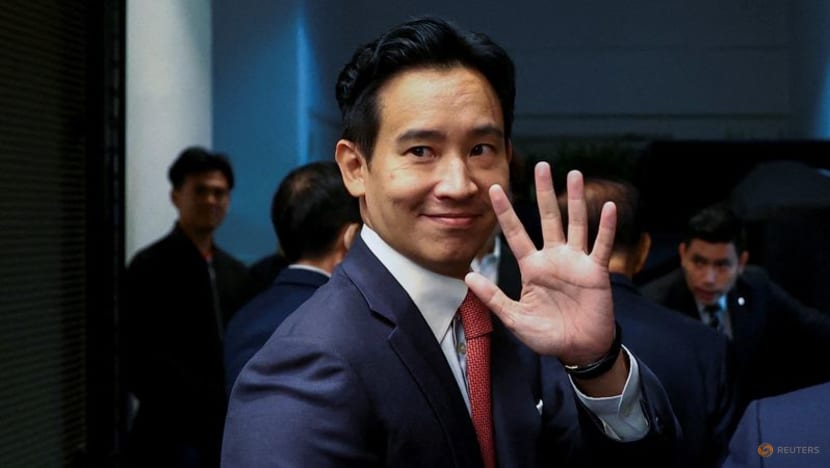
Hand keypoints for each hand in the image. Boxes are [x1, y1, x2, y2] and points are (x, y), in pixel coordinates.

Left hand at [465, 162, 616, 364]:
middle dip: (544, 192)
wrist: (578, 349)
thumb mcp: (514, 318)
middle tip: (541, 166)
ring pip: (575, 223)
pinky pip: (600, 245)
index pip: (515, 233)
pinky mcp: (595, 271)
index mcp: (532, 267)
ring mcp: (576, 262)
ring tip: (573, 174)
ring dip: (574, 200)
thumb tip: (468, 276)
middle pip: (547, 218)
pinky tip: (607, 206)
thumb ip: (493, 297)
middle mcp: (553, 258)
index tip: (494, 189)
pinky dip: (605, 227)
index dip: (505, 212)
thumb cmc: (547, 335)